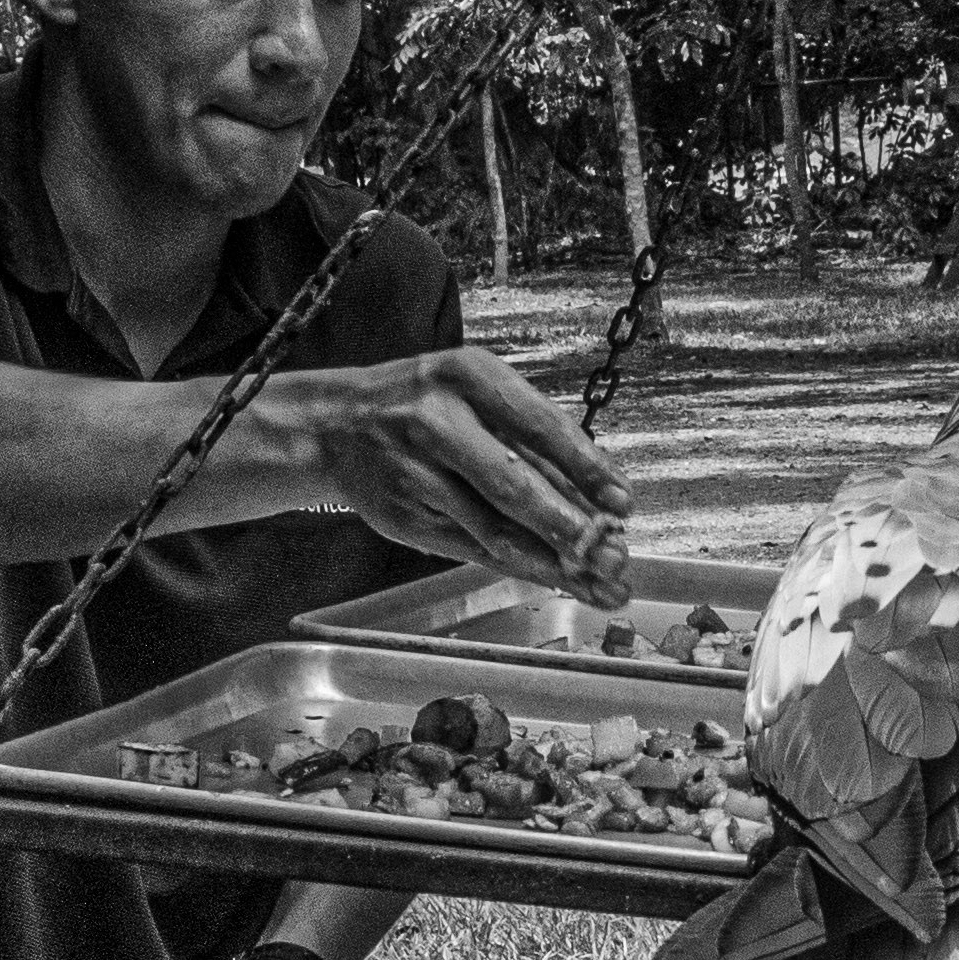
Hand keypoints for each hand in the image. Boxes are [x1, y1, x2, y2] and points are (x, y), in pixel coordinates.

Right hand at [285, 349, 635, 603]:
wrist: (336, 426)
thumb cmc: (424, 403)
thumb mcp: (475, 390)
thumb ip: (531, 433)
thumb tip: (600, 491)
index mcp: (465, 377)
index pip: (537, 425)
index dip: (585, 468)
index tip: (622, 502)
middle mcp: (436, 423)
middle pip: (513, 484)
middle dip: (570, 527)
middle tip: (615, 556)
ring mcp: (416, 475)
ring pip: (495, 529)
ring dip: (554, 562)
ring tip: (601, 583)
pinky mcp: (406, 519)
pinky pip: (475, 550)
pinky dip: (522, 568)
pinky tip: (559, 580)